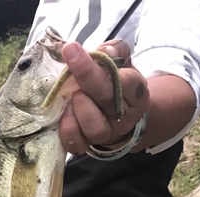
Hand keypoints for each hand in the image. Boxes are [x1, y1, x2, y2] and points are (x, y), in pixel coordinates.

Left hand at [59, 39, 149, 154]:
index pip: (126, 80)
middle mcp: (124, 116)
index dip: (105, 64)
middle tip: (69, 57)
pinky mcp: (88, 145)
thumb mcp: (121, 63)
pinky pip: (77, 143)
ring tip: (70, 95)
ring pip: (94, 127)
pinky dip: (67, 129)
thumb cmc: (115, 85)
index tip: (75, 48)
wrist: (115, 118)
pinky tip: (63, 114)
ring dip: (78, 108)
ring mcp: (106, 133)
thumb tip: (104, 50)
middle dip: (86, 75)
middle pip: (108, 99)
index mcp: (135, 94)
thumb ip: (115, 51)